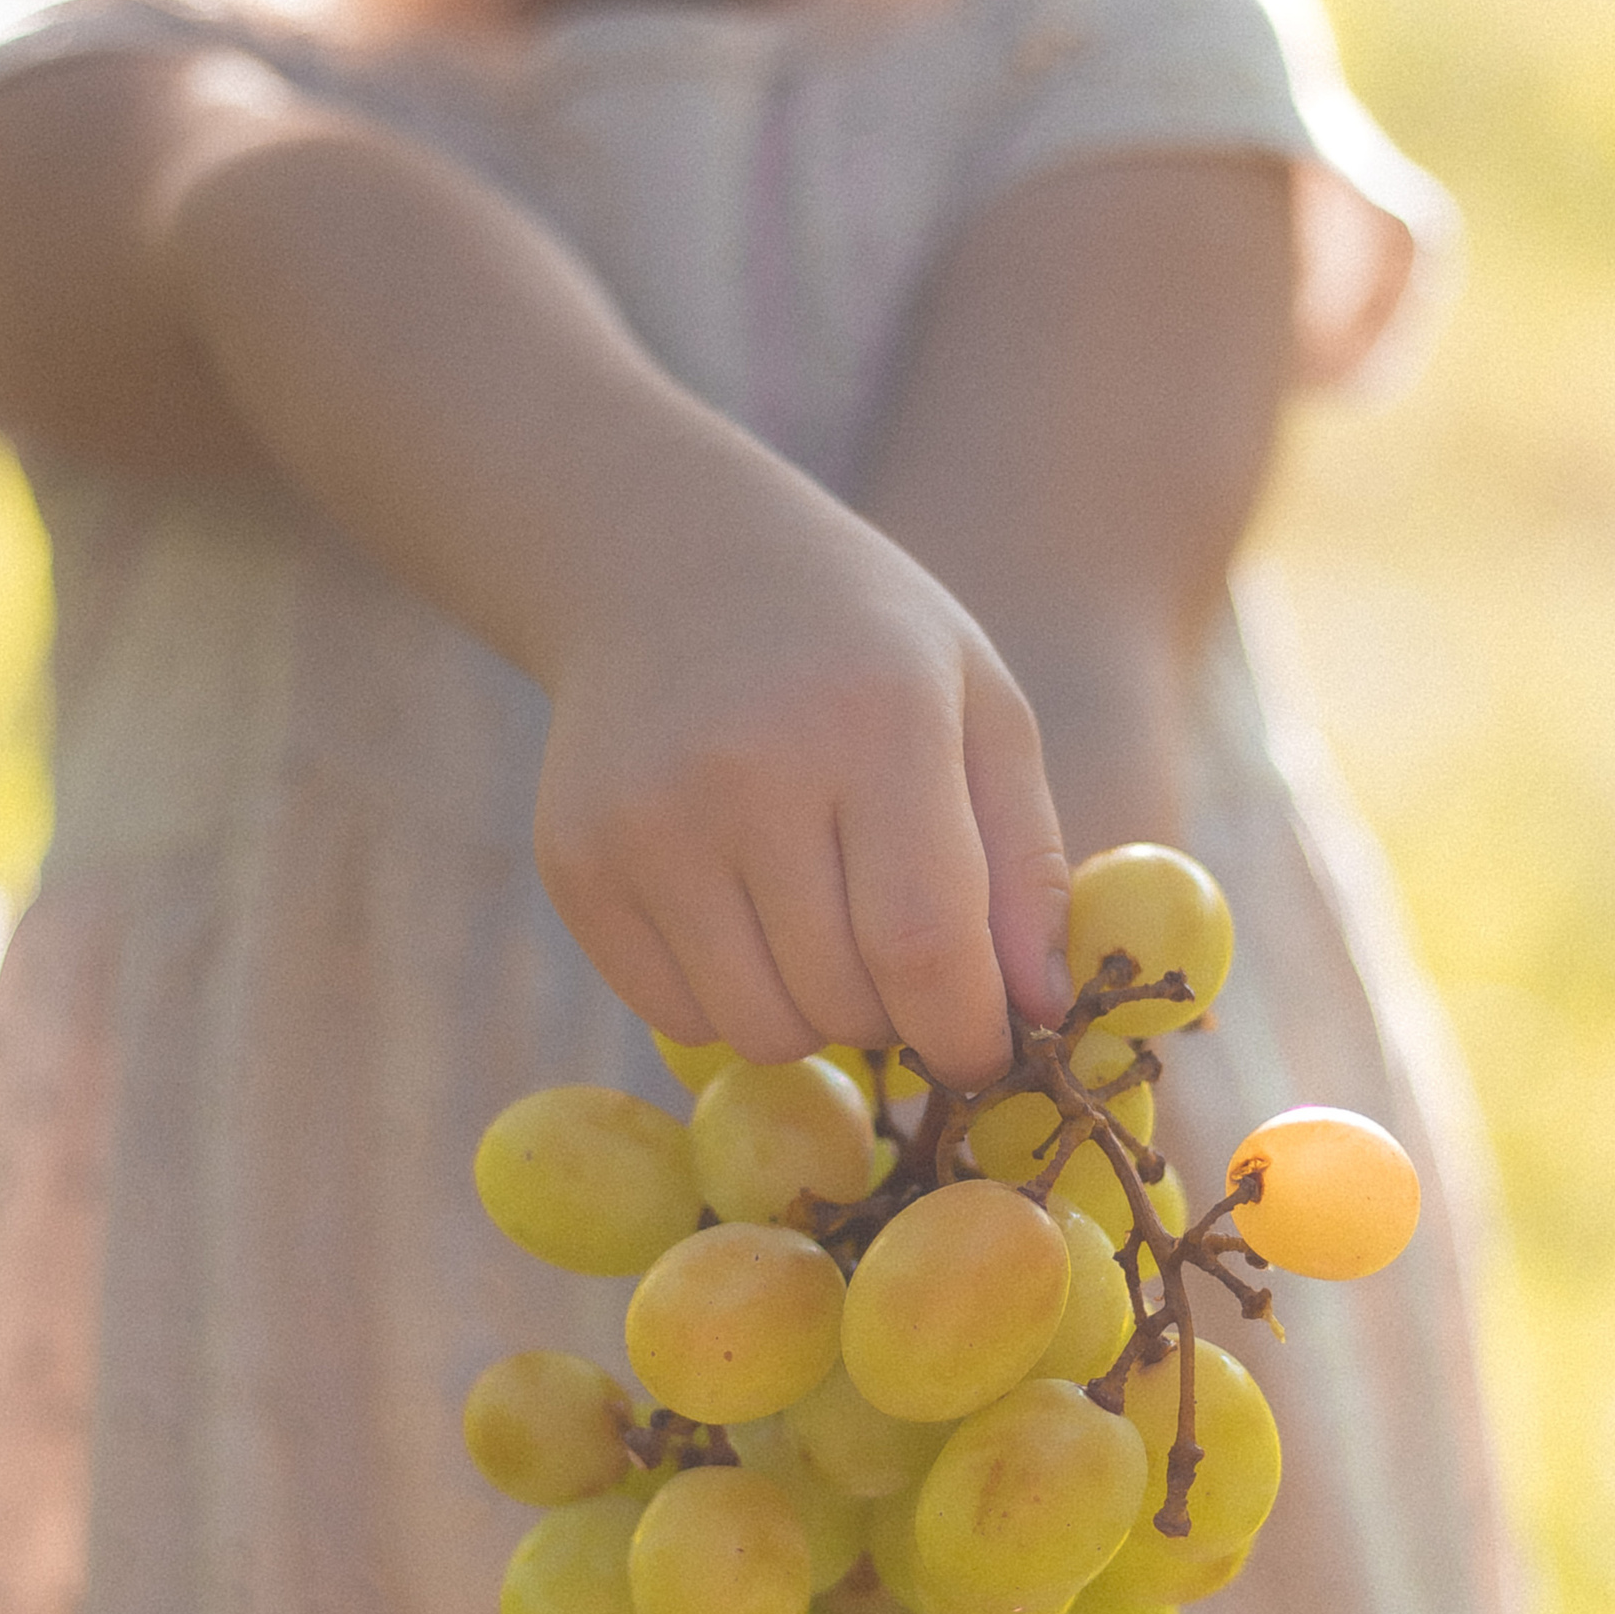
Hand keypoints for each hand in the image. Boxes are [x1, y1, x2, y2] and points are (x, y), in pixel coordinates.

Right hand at [534, 437, 1071, 1087]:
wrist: (672, 562)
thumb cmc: (865, 648)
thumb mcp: (981, 710)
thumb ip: (1026, 863)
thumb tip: (1038, 1013)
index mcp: (872, 721)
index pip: (923, 944)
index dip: (967, 1031)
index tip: (987, 1051)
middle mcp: (745, 772)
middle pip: (842, 1000)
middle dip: (896, 1016)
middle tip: (899, 955)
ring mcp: (644, 823)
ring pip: (758, 1029)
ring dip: (813, 1016)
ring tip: (823, 928)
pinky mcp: (576, 865)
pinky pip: (675, 1015)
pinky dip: (730, 999)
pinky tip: (744, 915)